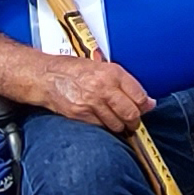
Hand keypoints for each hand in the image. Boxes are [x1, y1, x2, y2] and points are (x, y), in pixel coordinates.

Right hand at [39, 56, 153, 133]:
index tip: (145, 108)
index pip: (139, 96)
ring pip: (117, 124)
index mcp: (112, 73)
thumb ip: (125, 83)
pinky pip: (101, 127)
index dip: (145, 106)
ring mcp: (91, 103)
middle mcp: (103, 87)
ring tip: (118, 122)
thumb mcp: (102, 67)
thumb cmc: (73, 70)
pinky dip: (105, 127)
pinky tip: (102, 120)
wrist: (47, 76)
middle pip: (130, 113)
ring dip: (121, 127)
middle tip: (133, 121)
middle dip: (135, 121)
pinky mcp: (81, 115)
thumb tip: (146, 101)